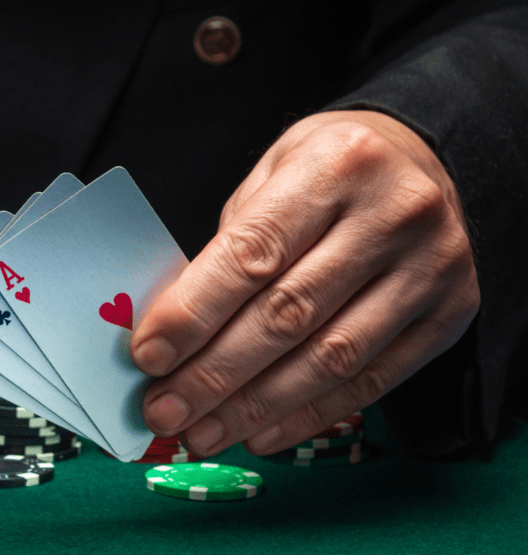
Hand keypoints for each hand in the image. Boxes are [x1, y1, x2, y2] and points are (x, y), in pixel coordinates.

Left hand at [131, 110, 478, 456]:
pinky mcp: (449, 315)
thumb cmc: (326, 171)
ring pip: (330, 359)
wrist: (420, 163)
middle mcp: (393, 214)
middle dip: (214, 374)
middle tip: (164, 411)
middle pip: (288, 315)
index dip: (194, 313)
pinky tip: (260, 434)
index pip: (253, 253)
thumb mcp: (270, 176)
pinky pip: (371, 382)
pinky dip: (308, 416)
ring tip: (203, 434)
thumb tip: (172, 334)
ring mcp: (431, 268)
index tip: (148, 357)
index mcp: (337, 165)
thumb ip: (229, 247)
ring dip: (255, 408)